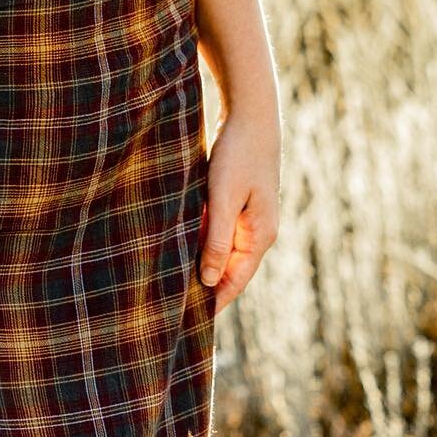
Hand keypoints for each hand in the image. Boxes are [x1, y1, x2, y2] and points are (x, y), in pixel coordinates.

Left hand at [198, 100, 280, 313]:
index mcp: (260, 236)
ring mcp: (251, 216)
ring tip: (176, 281)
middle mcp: (259, 230)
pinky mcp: (241, 200)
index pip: (235, 282)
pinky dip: (205, 240)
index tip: (190, 323)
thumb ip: (217, 239)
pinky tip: (184, 244)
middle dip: (208, 287)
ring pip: (225, 249)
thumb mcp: (224, 198)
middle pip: (231, 269)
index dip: (214, 302)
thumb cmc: (238, 153)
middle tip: (177, 307)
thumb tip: (210, 281)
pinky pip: (222, 230)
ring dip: (204, 263)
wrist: (252, 112)